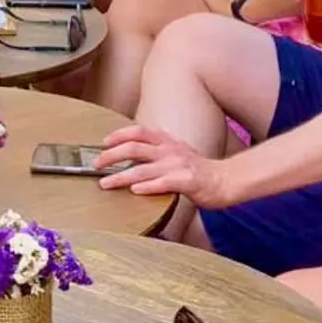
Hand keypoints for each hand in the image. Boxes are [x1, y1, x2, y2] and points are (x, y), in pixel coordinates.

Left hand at [92, 125, 226, 206]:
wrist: (225, 180)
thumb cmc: (198, 170)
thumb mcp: (176, 152)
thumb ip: (156, 150)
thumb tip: (130, 152)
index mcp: (167, 141)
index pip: (138, 131)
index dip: (119, 135)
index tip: (103, 143)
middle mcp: (170, 150)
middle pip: (134, 148)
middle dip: (111, 155)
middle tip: (96, 164)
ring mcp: (178, 165)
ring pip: (142, 169)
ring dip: (121, 176)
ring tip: (105, 183)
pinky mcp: (186, 181)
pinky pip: (162, 183)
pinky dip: (147, 186)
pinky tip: (135, 191)